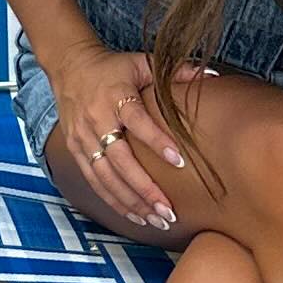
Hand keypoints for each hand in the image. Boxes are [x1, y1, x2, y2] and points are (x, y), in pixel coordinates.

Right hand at [45, 45, 203, 234]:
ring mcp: (83, 138)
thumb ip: (177, 71)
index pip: (137, 122)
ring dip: (131, 202)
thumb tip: (213, 76)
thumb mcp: (142, 63)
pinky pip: (95, 181)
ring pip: (106, 177)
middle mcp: (97, 120)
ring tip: (157, 220)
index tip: (179, 161)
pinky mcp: (76, 150)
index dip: (157, 141)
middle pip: (120, 160)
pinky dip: (114, 201)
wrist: (70, 66)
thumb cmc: (113, 67)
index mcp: (115, 96)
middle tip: (169, 210)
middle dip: (145, 188)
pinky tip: (135, 216)